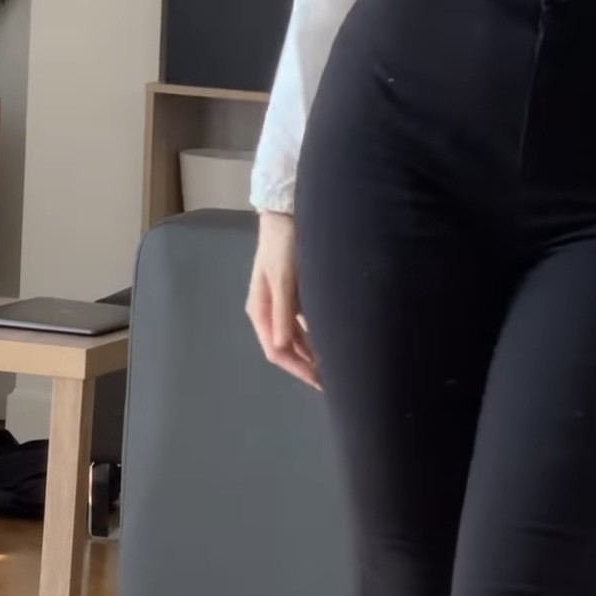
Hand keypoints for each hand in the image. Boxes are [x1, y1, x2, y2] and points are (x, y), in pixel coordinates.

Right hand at [245, 210, 321, 390]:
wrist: (285, 215)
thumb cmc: (283, 245)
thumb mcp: (283, 279)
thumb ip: (284, 312)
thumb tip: (282, 347)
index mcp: (260, 311)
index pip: (276, 350)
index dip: (297, 368)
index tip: (320, 381)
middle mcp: (269, 311)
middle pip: (285, 348)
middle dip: (305, 365)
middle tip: (333, 380)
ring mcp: (281, 304)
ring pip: (295, 338)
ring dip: (311, 353)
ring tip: (335, 366)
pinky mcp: (293, 295)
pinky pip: (303, 324)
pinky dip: (314, 336)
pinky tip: (330, 341)